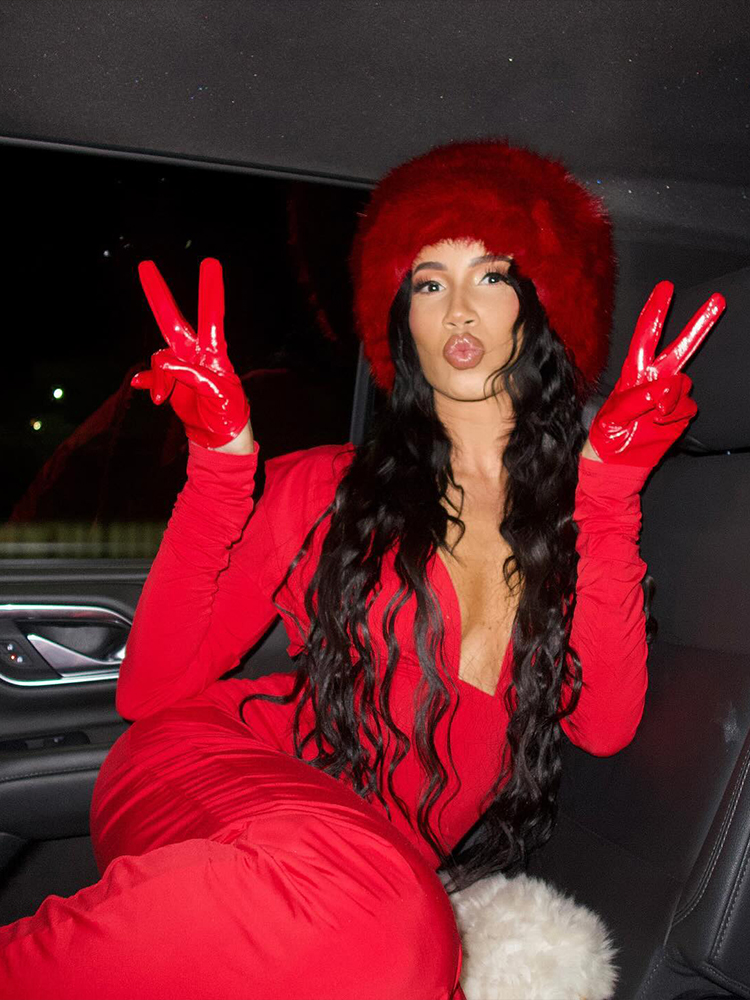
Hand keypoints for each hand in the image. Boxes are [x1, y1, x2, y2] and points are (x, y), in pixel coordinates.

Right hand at [131, 258, 251, 450]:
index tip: (210, 263)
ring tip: (163, 400)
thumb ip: (193, 374)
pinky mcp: (169, 382)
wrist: (220, 437)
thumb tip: (164, 364)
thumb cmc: (228, 412)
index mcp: (215, 353)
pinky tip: (143, 388)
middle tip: (145, 264)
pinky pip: (151, 375)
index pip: (212, 316)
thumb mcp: (218, 394)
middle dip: (158, 294)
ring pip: (159, 358)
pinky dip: (147, 381)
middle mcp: (196, 354)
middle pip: (173, 320)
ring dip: (158, 379)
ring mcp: (181, 366)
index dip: (210, 291)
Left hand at [586, 281, 724, 467]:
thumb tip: (664, 388)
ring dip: (670, 400)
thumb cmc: (607, 438)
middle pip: (678, 347)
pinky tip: (660, 423)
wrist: (618, 464)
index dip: (655, 313)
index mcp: (632, 374)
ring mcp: (669, 396)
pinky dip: (676, 415)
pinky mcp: (680, 413)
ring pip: (684, 383)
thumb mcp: (612, 419)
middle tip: (717, 301)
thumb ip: (636, 400)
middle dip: (698, 324)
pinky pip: (687, 406)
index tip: (666, 289)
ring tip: (652, 416)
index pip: (645, 337)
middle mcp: (654, 379)